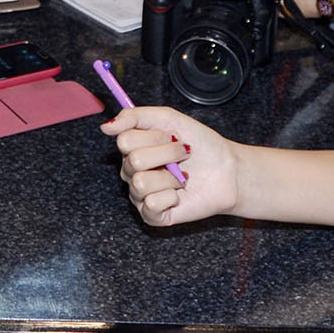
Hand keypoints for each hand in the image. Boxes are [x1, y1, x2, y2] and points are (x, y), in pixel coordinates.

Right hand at [100, 105, 236, 224]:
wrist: (228, 171)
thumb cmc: (199, 145)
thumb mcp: (169, 119)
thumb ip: (135, 116)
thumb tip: (105, 126)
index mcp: (132, 148)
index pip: (123, 140)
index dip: (153, 137)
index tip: (171, 136)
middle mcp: (131, 172)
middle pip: (133, 160)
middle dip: (167, 154)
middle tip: (182, 156)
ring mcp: (140, 195)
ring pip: (140, 182)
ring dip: (170, 177)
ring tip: (182, 176)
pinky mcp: (152, 216)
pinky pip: (151, 204)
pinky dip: (171, 196)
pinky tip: (179, 194)